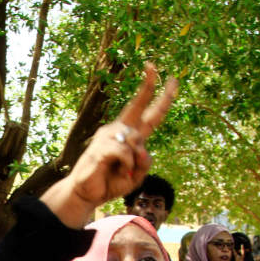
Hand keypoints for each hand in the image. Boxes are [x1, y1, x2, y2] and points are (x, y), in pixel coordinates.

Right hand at [41, 64, 177, 227]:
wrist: (87, 195)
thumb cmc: (110, 183)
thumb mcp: (136, 176)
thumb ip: (145, 163)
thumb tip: (143, 150)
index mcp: (130, 136)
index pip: (149, 114)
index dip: (162, 98)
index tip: (172, 79)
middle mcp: (119, 130)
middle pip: (138, 105)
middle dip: (148, 86)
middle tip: (153, 65)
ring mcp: (108, 136)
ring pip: (135, 139)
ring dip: (135, 159)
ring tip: (124, 171)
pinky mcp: (101, 146)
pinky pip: (124, 151)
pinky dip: (127, 164)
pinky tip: (120, 170)